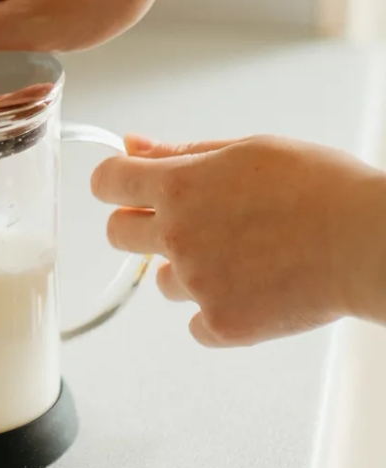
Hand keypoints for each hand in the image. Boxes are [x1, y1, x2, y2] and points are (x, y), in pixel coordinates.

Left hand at [91, 134, 385, 345]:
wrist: (369, 242)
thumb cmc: (322, 188)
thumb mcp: (248, 150)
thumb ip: (183, 153)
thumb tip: (133, 144)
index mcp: (179, 187)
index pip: (107, 182)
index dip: (116, 184)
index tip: (127, 188)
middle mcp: (177, 235)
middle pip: (117, 234)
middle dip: (141, 227)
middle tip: (188, 224)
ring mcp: (197, 282)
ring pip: (163, 280)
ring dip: (189, 270)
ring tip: (245, 256)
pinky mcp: (221, 323)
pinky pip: (195, 323)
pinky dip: (218, 312)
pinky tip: (254, 291)